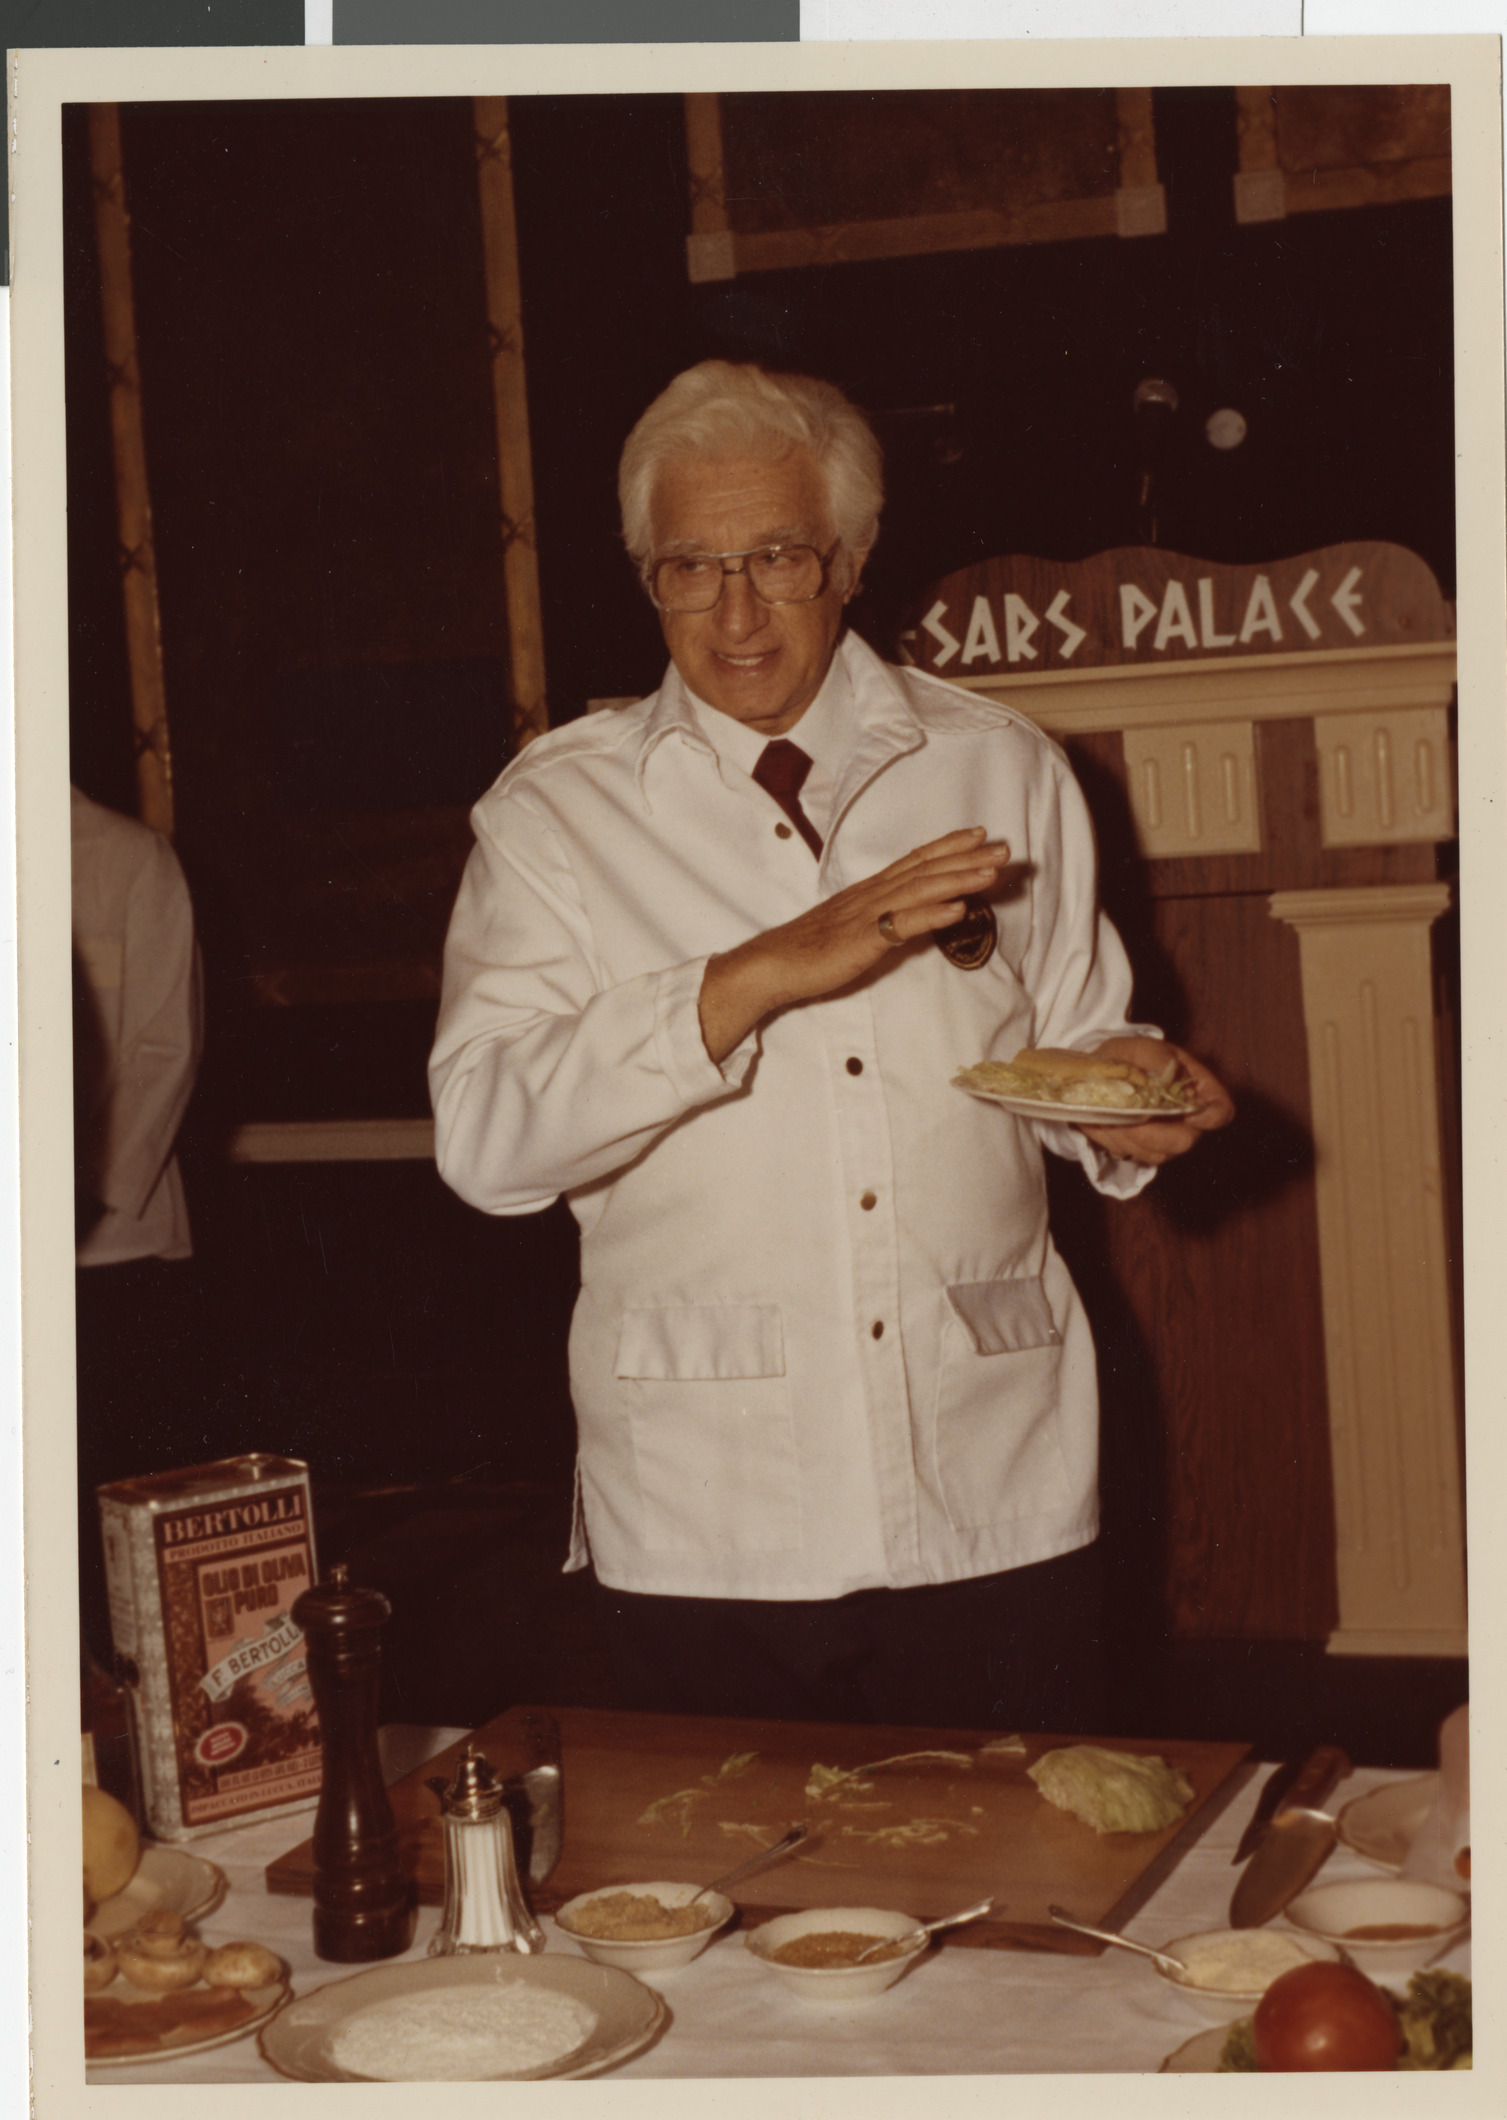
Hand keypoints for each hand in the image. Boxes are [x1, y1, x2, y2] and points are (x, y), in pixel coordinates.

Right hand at [699, 827, 1010, 1061]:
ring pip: (919, 890)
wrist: (774, 964)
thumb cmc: (811, 950)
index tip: (979, 834)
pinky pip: (901, 925)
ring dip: (958, 879)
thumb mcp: (854, 929)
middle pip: (925, 870)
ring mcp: (867, 915)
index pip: (914, 861)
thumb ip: (883, 920)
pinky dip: (931, 915)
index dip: (948, 846)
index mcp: (869, 891)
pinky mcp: (862, 940)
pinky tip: (958, 910)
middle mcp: (871, 894)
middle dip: (967, 858)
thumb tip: (912, 919)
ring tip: (991, 872)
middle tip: (1005, 847)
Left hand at [1074, 1036, 1234, 1166]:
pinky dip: (1114, 1139)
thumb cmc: (1130, 1056)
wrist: (1100, 1071)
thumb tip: (1170, 1076)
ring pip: (1154, 1153)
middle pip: (1184, 1141)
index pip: (1221, 1111)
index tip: (1187, 1113)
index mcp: (1198, 1089)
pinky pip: (1131, 1154)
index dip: (1211, 1117)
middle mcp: (1187, 1120)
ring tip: (1111, 1112)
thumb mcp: (1142, 1046)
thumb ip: (1157, 1058)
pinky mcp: (1142, 1150)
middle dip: (1154, 1133)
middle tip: (1131, 1116)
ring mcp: (1165, 1139)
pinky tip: (1105, 1119)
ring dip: (1128, 1135)